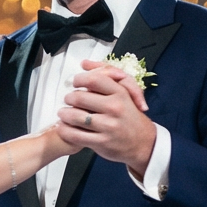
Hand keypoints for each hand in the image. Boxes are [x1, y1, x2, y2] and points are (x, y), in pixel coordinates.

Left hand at [56, 61, 157, 177]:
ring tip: (62, 113)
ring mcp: (108, 126)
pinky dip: (65, 130)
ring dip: (64, 114)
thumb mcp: (124, 93)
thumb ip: (105, 76)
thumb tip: (84, 63)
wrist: (143, 142)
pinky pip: (76, 135)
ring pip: (75, 117)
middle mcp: (115, 108)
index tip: (75, 83)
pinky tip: (63, 127)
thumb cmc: (129, 115)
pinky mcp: (102, 142)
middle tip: (67, 99)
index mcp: (120, 93)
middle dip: (68, 98)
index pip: (93, 79)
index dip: (79, 79)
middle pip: (80, 98)